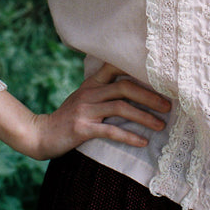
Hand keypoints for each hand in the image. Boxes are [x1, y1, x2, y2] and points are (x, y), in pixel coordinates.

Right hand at [28, 62, 170, 159]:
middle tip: (168, 105)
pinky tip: (142, 142)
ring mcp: (86, 109)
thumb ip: (103, 91)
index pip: (116, 66)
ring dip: (144, 116)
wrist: (41, 134)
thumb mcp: (84, 98)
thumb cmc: (68, 117)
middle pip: (125, 87)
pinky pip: (110, 130)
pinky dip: (129, 136)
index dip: (137, 68)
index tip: (159, 74)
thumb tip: (133, 90)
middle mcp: (90, 92)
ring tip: (161, 125)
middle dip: (150, 96)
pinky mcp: (82, 128)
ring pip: (121, 107)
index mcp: (92, 83)